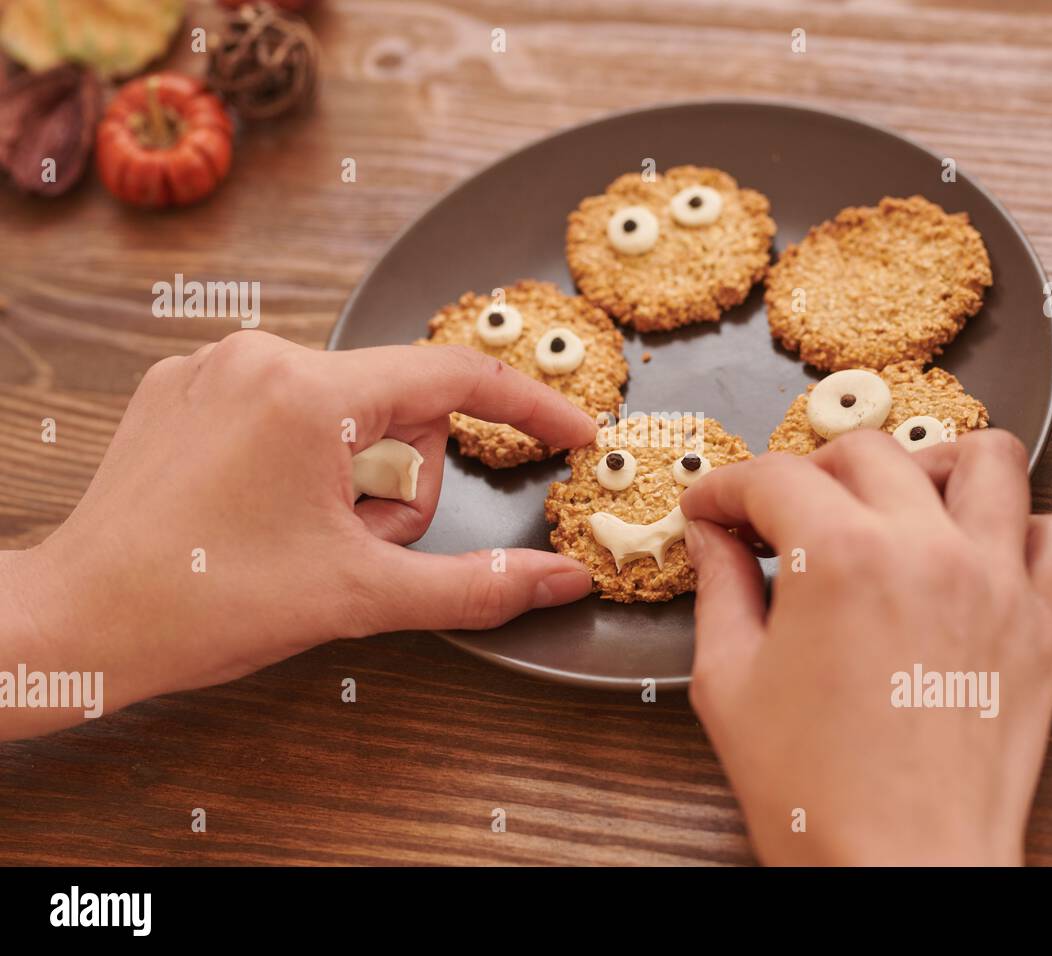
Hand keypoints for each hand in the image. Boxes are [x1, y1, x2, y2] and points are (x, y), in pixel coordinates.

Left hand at [1, 330, 595, 738]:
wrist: (80, 621)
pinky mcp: (184, 386)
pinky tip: (262, 510)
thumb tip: (558, 581)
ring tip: (303, 534)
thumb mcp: (359, 597)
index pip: (454, 376)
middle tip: (356, 542)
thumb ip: (474, 585)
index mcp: (309, 394)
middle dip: (400, 482)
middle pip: (398, 406)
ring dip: (352, 477)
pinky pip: (288, 407)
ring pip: (345, 409)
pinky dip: (303, 459)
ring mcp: (215, 366)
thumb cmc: (202, 602)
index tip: (570, 434)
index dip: (527, 408)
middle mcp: (260, 356)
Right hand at [679, 429, 1051, 865]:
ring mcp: (997, 581)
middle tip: (787, 515)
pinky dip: (1023, 528)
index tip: (715, 508)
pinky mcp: (1045, 625)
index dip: (728, 488)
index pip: (775, 478)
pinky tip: (979, 553)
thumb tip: (713, 538)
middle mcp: (926, 549)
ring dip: (932, 464)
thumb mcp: (729, 684)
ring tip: (898, 502)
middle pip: (868, 451)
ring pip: (987, 459)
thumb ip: (719, 590)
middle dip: (812, 471)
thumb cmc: (816, 796)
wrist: (903, 871)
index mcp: (839, 558)